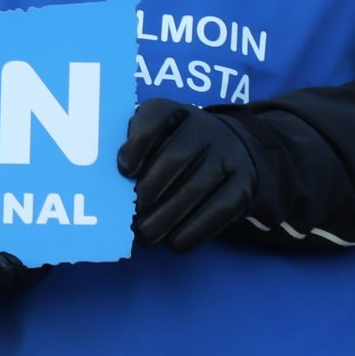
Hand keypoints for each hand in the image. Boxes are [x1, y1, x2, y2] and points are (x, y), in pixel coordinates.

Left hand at [117, 100, 258, 252]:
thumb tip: (109, 183)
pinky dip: (194, 230)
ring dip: (167, 216)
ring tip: (146, 235)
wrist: (234, 154)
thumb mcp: (158, 140)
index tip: (123, 170)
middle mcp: (207, 127)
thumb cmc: (179, 151)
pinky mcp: (245, 183)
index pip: (156, 115)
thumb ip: (135, 152)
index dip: (138, 141)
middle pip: (177, 154)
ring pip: (197, 186)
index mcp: (176, 112)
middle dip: (151, 188)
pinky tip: (174, 243)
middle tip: (133, 215)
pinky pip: (220, 209)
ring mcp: (230, 154)